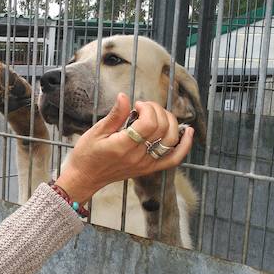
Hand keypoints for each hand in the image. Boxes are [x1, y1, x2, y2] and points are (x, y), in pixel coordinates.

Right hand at [54, 94, 193, 204]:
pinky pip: (174, 158)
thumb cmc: (87, 154)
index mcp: (123, 146)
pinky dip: (184, 145)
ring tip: (156, 115)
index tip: (136, 105)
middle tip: (143, 108)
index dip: (146, 109)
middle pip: (162, 128)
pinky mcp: (149, 168)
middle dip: (156, 111)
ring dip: (169, 121)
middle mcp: (138, 157)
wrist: (85, 177)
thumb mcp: (95, 131)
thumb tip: (124, 96)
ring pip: (171, 140)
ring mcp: (146, 164)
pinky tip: (188, 131)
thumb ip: (115, 115)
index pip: (149, 124)